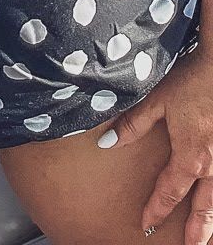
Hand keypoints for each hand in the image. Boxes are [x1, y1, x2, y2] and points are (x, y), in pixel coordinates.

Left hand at [106, 43, 212, 240]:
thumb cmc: (192, 82)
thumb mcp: (157, 100)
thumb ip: (134, 124)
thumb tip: (108, 141)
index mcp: (190, 157)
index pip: (169, 192)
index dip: (156, 209)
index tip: (146, 223)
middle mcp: (211, 166)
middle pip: (203, 208)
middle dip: (196, 232)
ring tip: (207, 239)